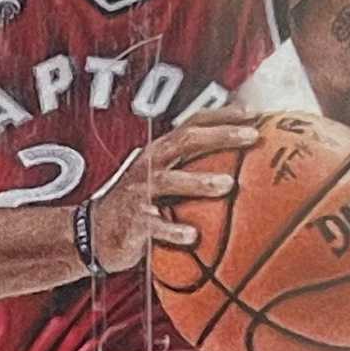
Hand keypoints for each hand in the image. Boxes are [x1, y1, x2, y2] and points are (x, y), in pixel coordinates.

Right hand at [88, 112, 258, 273]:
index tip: (253, 114)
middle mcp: (150, 165)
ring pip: (169, 181)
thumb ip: (195, 171)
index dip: (222, 115)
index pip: (192, 124)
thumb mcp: (166, 182)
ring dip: (199, 181)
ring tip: (228, 185)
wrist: (96, 233)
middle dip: (219, 136)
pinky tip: (193, 236)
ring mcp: (139, 192)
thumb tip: (245, 169)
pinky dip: (173, 230)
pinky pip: (154, 225)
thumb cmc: (142, 205)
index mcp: (161, 152)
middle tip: (251, 137)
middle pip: (185, 141)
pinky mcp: (133, 222)